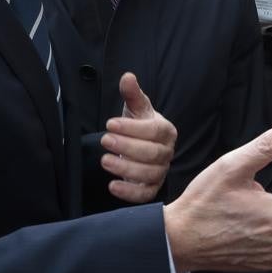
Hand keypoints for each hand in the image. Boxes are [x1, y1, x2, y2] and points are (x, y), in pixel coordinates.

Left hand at [101, 72, 176, 203]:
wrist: (139, 145)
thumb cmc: (138, 125)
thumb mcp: (135, 108)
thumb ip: (132, 94)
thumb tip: (127, 77)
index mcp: (166, 131)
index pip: (153, 131)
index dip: (132, 128)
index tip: (110, 124)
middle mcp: (167, 152)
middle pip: (152, 154)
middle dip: (127, 147)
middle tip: (104, 140)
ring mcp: (161, 171)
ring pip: (149, 174)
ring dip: (126, 169)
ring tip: (104, 160)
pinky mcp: (152, 188)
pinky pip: (145, 195)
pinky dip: (129, 193)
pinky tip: (112, 185)